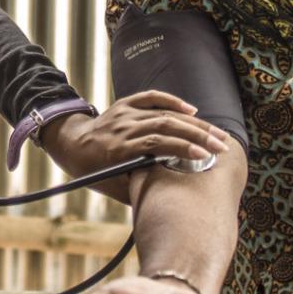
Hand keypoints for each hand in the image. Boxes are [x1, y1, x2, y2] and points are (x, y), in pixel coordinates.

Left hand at [40, 91, 231, 202]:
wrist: (70, 144)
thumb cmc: (92, 171)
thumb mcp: (111, 187)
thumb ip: (138, 189)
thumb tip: (169, 195)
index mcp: (118, 149)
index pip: (155, 143)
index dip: (180, 147)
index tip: (203, 155)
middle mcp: (123, 127)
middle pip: (166, 125)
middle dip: (197, 135)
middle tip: (221, 146)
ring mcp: (125, 113)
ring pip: (164, 113)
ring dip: (194, 123)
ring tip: (217, 135)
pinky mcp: (125, 104)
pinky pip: (151, 98)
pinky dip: (172, 101)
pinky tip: (192, 111)